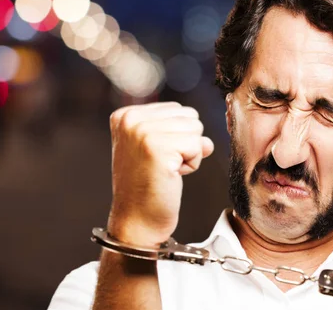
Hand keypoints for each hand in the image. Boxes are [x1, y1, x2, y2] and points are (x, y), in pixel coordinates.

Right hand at [107, 102, 213, 245]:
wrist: (137, 221)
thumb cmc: (148, 187)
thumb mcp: (159, 149)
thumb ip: (182, 132)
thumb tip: (207, 142)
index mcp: (126, 115)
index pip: (178, 110)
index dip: (176, 136)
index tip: (154, 157)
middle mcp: (131, 119)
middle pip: (190, 116)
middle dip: (185, 143)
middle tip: (162, 166)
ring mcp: (142, 132)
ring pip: (196, 129)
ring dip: (189, 154)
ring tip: (166, 170)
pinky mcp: (157, 148)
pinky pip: (198, 146)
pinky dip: (191, 164)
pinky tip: (171, 176)